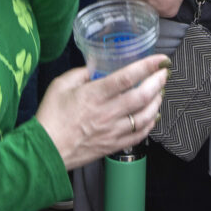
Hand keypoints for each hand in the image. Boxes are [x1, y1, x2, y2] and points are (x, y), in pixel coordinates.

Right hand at [36, 53, 169, 169]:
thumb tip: (95, 67)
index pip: (127, 77)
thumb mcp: (60, 85)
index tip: (161, 59)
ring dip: (157, 102)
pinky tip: (153, 116)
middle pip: (141, 96)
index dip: (147, 66)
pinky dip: (150, 125)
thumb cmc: (50, 117)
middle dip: (158, 82)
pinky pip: (138, 136)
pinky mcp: (113, 145)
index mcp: (93, 95)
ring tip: (160, 92)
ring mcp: (112, 131)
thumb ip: (80, 73)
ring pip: (144, 117)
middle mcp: (106, 113)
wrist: (45, 151)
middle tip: (165, 73)